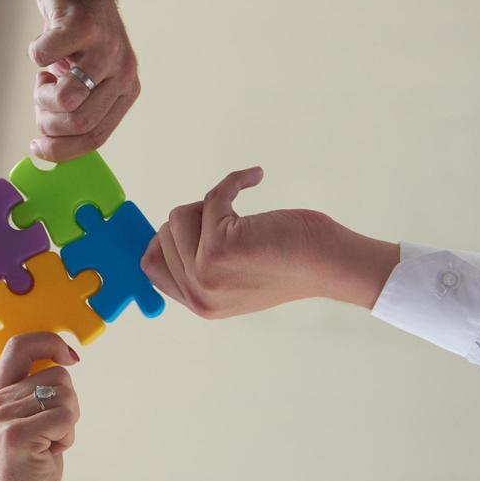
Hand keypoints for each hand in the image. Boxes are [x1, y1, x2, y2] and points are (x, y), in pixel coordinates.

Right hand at [0, 333, 81, 480]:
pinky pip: (65, 417)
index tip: (70, 356)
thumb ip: (33, 394)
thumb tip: (62, 362)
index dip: (50, 341)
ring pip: (65, 395)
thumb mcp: (22, 424)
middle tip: (51, 434)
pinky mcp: (19, 434)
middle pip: (57, 374)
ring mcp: (5, 417)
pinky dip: (67, 437)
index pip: (20, 345)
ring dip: (68, 422)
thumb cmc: (27, 472)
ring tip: (48, 445)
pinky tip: (50, 454)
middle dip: (68, 404)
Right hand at [28, 0, 140, 161]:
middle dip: (47, 122)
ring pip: (67, 100)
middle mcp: (123, 70)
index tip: (37, 148)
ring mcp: (106, 47)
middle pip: (81, 123)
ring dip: (41, 94)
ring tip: (42, 76)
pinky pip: (45, 58)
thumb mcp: (85, 76)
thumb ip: (76, 108)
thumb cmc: (75, 34)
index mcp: (126, 89)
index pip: (96, 138)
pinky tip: (43, 46)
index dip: (61, 150)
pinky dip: (34, 56)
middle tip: (38, 102)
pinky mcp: (83, 24)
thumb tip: (49, 145)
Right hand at [142, 167, 401, 317]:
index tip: (186, 218)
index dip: (163, 237)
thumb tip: (168, 228)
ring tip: (243, 211)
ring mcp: (206, 272)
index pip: (150, 266)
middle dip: (195, 215)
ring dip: (212, 203)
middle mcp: (199, 293)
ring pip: (181, 214)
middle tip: (229, 217)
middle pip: (164, 233)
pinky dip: (234, 181)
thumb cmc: (292, 264)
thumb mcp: (236, 277)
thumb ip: (202, 265)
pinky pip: (212, 197)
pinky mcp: (219, 247)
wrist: (329, 265)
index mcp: (200, 303)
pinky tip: (255, 177)